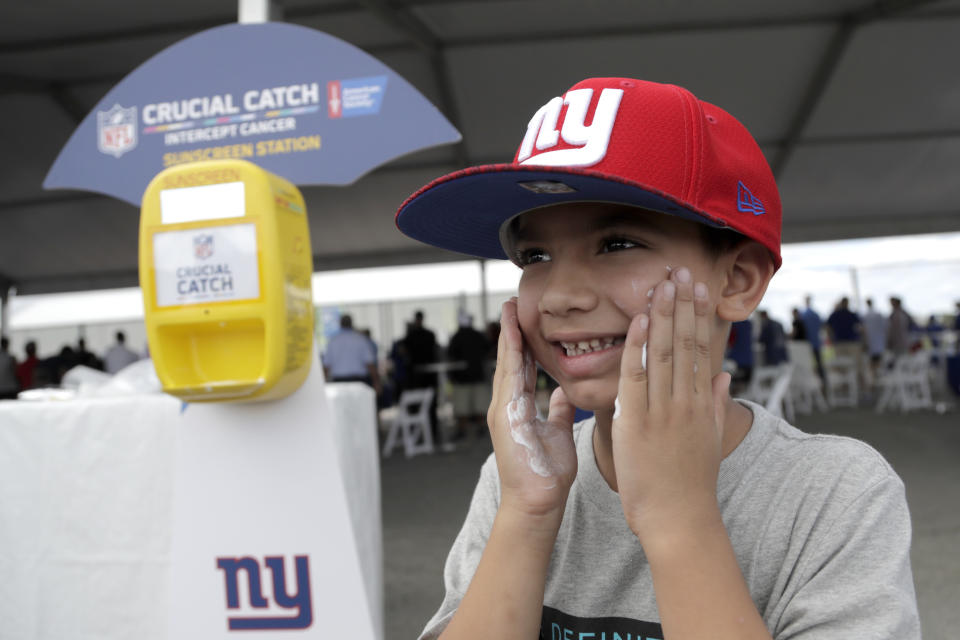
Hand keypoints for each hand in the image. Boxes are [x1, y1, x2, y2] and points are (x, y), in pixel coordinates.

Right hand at [487, 298, 577, 518]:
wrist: (538, 502)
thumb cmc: (548, 473)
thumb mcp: (558, 432)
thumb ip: (558, 409)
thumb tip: (564, 390)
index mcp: (519, 408)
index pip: (522, 366)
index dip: (523, 341)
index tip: (526, 318)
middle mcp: (507, 405)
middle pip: (509, 360)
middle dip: (511, 331)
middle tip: (513, 302)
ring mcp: (503, 411)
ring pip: (506, 364)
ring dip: (508, 336)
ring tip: (509, 310)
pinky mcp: (505, 417)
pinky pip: (509, 379)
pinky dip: (511, 356)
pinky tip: (514, 337)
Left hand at [611, 267, 730, 542]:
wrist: (678, 519)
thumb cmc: (691, 484)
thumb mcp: (710, 440)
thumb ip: (715, 404)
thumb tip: (722, 375)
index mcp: (701, 403)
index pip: (700, 349)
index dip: (698, 315)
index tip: (697, 288)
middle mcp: (685, 401)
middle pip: (685, 343)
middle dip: (683, 304)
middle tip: (681, 271)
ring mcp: (662, 410)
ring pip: (664, 352)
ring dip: (663, 314)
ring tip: (664, 282)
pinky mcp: (637, 422)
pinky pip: (636, 376)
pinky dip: (638, 347)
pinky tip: (640, 320)